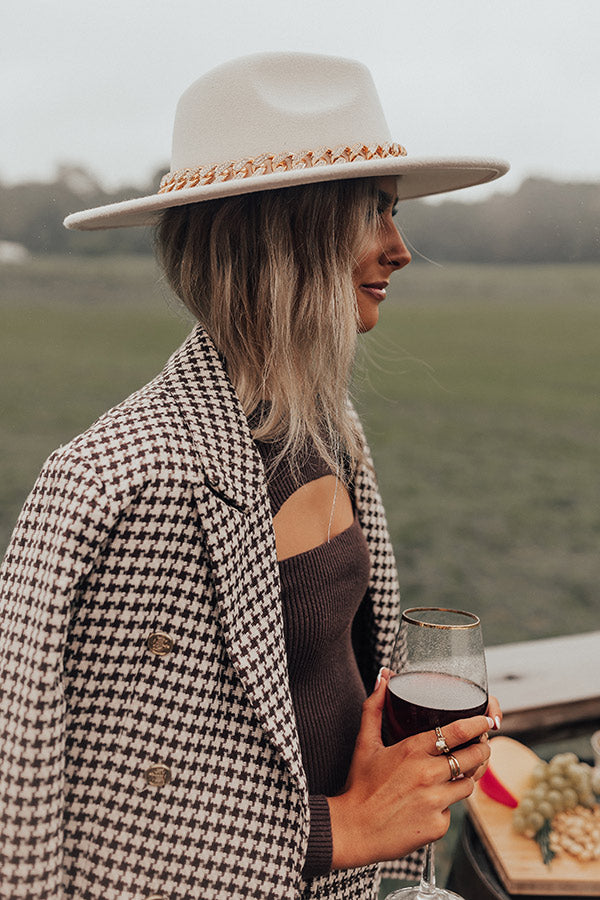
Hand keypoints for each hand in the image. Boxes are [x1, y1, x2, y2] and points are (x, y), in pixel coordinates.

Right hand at [327, 669, 493, 869]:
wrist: (353, 830)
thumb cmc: (360, 785)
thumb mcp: (365, 743)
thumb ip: (375, 708)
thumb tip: (383, 677)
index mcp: (412, 750)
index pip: (457, 732)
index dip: (477, 724)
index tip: (486, 720)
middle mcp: (427, 774)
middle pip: (473, 757)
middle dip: (483, 749)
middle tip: (482, 746)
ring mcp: (434, 801)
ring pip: (469, 784)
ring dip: (467, 777)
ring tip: (459, 772)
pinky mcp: (438, 826)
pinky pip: (452, 810)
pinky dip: (446, 805)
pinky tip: (430, 803)